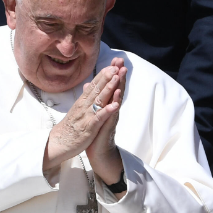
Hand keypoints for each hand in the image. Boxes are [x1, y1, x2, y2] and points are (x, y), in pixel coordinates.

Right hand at [43, 64, 121, 170]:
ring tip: (116, 78)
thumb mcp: (78, 110)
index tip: (113, 64)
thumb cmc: (70, 127)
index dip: (103, 74)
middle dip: (107, 76)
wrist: (58, 143)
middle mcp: (84, 106)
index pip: (94, 85)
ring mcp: (86, 116)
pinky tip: (115, 105)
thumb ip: (85, 97)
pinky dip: (107, 111)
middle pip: (97, 88)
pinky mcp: (88, 127)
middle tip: (116, 65)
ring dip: (108, 88)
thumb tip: (88, 85)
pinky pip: (99, 118)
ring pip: (98, 100)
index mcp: (83, 102)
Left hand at [86, 58, 126, 187]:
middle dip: (119, 75)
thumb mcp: (94, 114)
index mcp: (106, 106)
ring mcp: (111, 117)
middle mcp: (111, 110)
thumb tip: (90, 86)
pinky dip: (115, 104)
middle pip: (116, 89)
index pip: (110, 86)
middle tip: (122, 61)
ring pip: (116, 99)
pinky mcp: (108, 126)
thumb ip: (95, 100)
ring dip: (119, 86)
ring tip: (122, 73)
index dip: (113, 73)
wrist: (100, 153)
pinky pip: (112, 113)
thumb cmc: (96, 134)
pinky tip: (118, 96)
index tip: (115, 59)